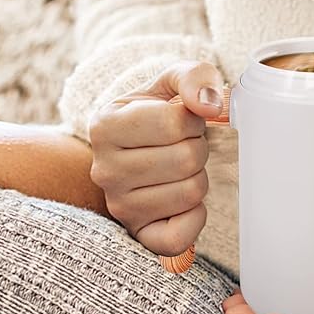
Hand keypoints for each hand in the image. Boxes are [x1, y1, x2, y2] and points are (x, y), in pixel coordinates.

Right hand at [89, 61, 223, 255]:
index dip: (193, 120)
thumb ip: (193, 77)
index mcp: (105, 125)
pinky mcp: (138, 235)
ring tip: (179, 169)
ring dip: (198, 177)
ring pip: (191, 192)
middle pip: (187, 159)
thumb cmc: (160, 114)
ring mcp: (119, 207)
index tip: (180, 121)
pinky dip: (195, 216)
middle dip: (198, 148)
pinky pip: (181, 236)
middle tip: (182, 146)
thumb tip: (210, 104)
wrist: (141, 150)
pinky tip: (183, 200)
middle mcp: (104, 170)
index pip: (175, 122)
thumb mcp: (172, 83)